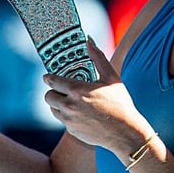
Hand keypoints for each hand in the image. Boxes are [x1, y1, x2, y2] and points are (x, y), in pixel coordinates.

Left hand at [43, 38, 152, 154]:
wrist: (125, 132)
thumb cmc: (121, 104)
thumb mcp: (111, 78)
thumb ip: (98, 58)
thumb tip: (89, 41)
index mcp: (77, 90)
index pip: (52, 81)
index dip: (49, 78)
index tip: (49, 77)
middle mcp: (69, 105)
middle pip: (48, 96)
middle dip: (53, 91)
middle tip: (63, 90)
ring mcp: (69, 119)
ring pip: (53, 109)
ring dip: (59, 104)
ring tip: (72, 102)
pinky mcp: (72, 131)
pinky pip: (63, 120)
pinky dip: (68, 116)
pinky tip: (82, 114)